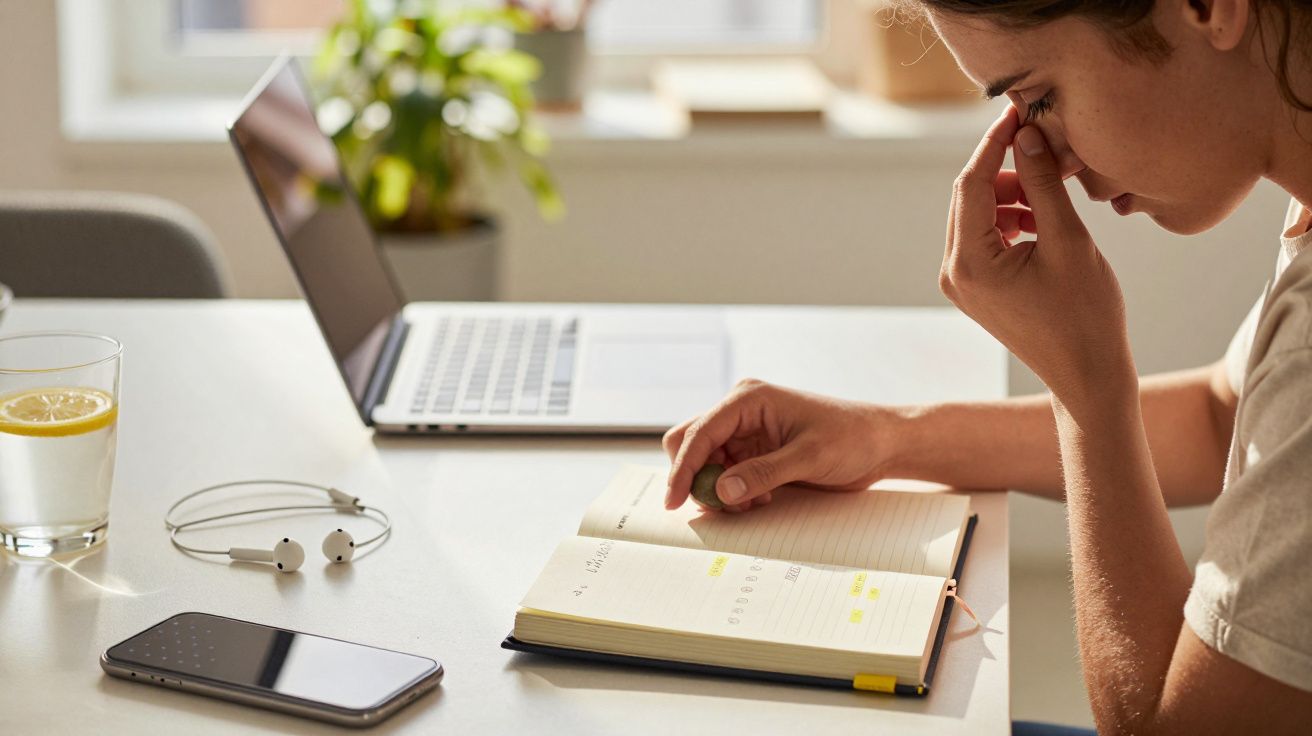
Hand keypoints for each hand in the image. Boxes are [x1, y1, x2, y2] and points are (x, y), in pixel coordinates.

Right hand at [663, 379, 894, 511]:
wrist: (881, 443)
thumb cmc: (852, 438)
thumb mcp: (809, 457)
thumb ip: (763, 473)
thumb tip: (720, 491)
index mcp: (748, 399)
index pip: (699, 433)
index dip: (683, 468)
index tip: (674, 501)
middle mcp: (741, 411)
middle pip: (691, 443)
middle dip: (696, 477)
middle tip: (718, 507)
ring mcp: (746, 431)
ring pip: (705, 463)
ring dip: (717, 489)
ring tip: (750, 504)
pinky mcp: (755, 451)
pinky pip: (724, 473)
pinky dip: (732, 492)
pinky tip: (761, 499)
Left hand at [941, 106, 1134, 406]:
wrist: (1086, 374)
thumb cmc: (1086, 314)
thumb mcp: (1068, 241)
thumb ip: (1043, 185)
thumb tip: (1027, 135)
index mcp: (970, 263)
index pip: (973, 183)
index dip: (995, 143)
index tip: (1019, 110)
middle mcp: (954, 272)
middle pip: (970, 196)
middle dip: (1007, 168)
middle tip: (1047, 148)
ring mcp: (961, 281)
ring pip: (978, 214)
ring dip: (1013, 196)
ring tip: (1055, 197)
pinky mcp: (975, 286)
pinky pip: (985, 236)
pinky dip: (1012, 219)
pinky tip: (1046, 222)